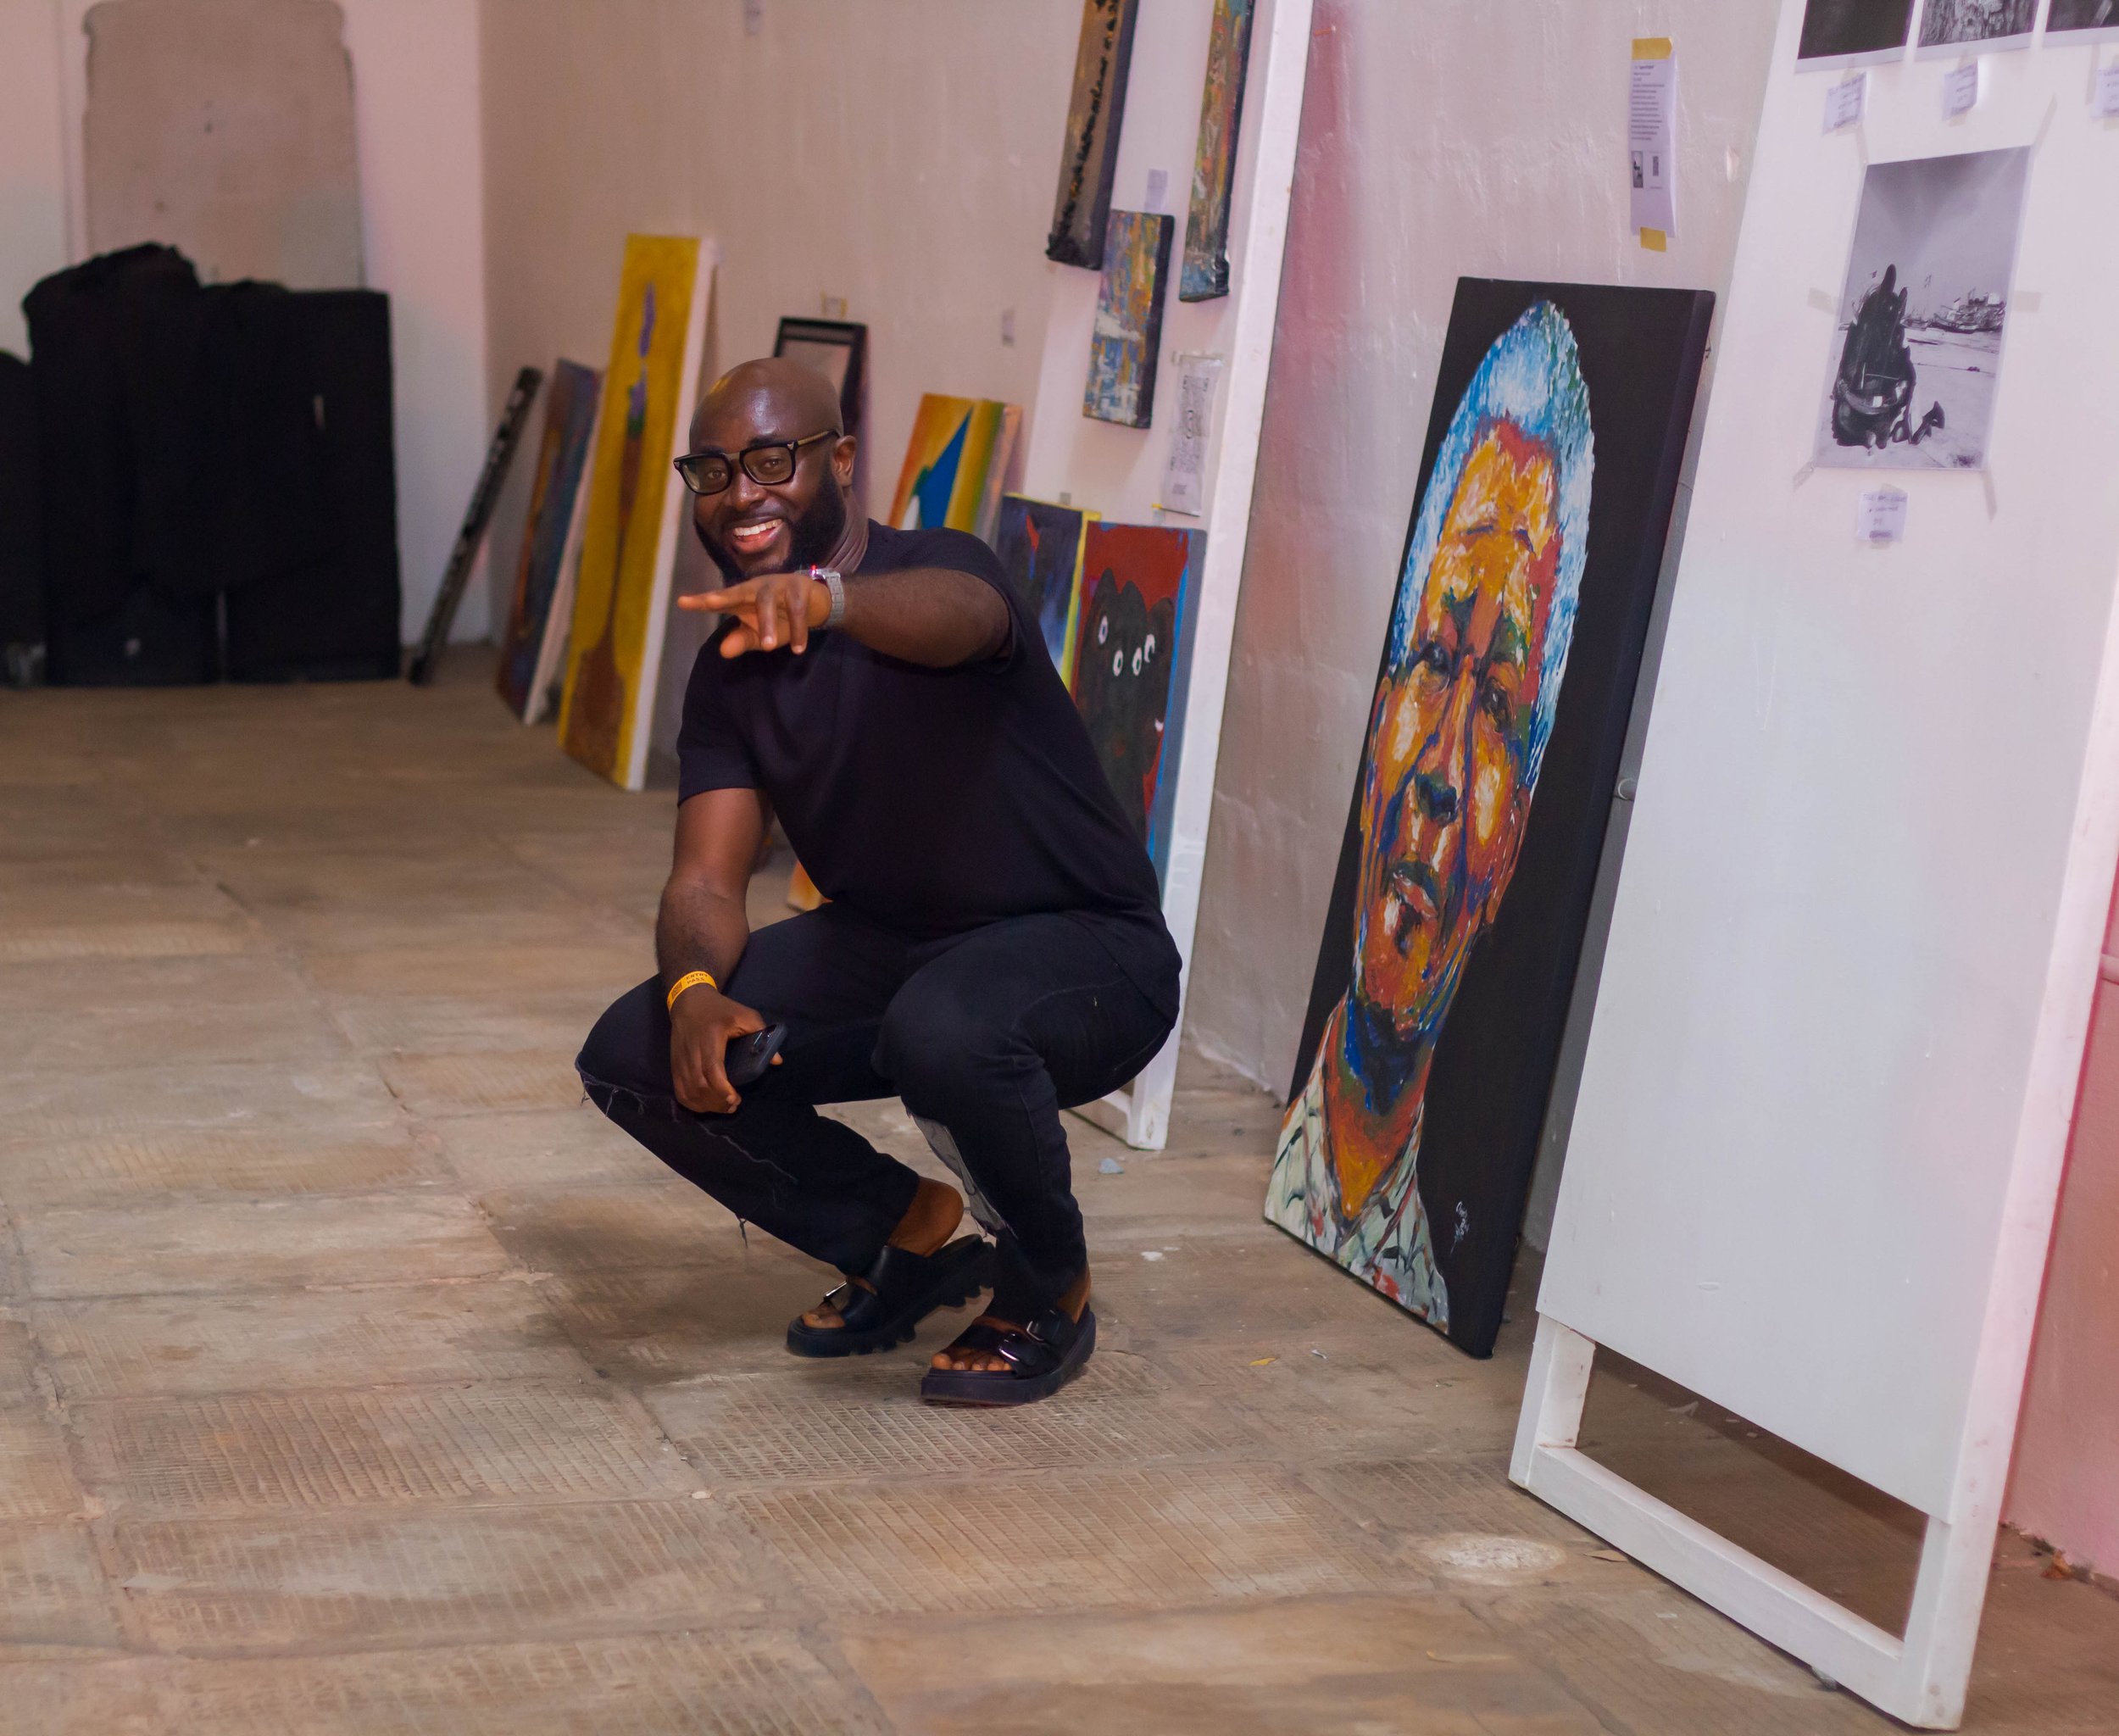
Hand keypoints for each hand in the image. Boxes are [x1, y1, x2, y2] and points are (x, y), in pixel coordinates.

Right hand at [669, 985, 767, 1113]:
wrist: (689, 1001)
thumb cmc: (720, 1009)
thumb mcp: (744, 1014)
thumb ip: (761, 1034)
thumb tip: (777, 1060)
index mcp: (710, 1037)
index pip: (711, 1068)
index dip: (722, 1088)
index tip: (735, 1098)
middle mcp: (691, 1050)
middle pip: (699, 1084)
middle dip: (717, 1101)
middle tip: (734, 1105)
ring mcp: (680, 1059)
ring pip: (688, 1090)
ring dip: (706, 1104)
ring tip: (724, 1106)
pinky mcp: (674, 1065)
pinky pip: (679, 1090)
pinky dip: (692, 1103)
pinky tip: (707, 1104)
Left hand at [678, 571, 827, 657]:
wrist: (814, 602)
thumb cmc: (780, 616)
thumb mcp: (759, 633)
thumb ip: (743, 640)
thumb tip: (723, 652)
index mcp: (742, 598)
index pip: (719, 600)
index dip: (700, 601)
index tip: (682, 602)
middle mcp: (755, 588)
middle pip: (737, 591)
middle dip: (724, 596)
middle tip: (711, 603)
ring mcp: (777, 585)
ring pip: (767, 602)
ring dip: (768, 623)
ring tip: (768, 647)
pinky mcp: (798, 589)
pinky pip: (797, 610)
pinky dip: (798, 630)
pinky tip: (797, 648)